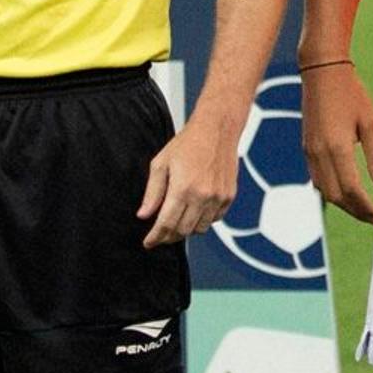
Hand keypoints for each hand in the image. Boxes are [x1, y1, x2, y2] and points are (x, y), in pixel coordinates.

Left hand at [138, 110, 238, 249]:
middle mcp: (202, 196)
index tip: (148, 243)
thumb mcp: (161, 164)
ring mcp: (218, 197)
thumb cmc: (187, 143)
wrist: (217, 129)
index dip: (155, 237)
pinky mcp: (228, 196)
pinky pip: (213, 220)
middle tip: (160, 234)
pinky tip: (194, 210)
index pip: (166, 224)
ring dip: (186, 229)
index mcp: (182, 188)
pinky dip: (202, 220)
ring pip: (199, 229)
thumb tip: (144, 215)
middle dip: (168, 236)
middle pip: (182, 230)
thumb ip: (152, 192)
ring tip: (177, 220)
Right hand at [301, 61, 372, 226]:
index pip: (352, 190)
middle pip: (336, 197)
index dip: (367, 208)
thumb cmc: (351, 94)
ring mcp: (310, 153)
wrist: (322, 73)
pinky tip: (346, 192)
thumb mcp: (370, 122)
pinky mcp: (306, 149)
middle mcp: (319, 155)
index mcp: (336, 149)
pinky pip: (318, 180)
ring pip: (325, 191)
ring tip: (364, 209)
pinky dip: (332, 191)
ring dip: (344, 204)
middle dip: (356, 212)